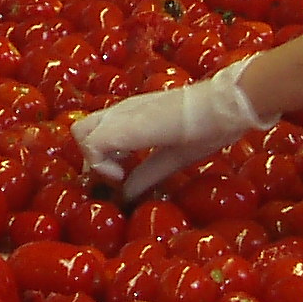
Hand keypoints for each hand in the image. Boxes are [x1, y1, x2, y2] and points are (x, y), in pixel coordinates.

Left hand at [73, 62, 266, 199]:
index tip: (121, 177)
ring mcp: (121, 115)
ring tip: (120, 173)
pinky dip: (100, 163)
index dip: (101, 159)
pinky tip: (122, 174)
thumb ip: (147, 174)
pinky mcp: (124, 125)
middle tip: (117, 176)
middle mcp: (121, 111)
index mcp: (132, 116)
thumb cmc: (207, 127)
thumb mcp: (172, 156)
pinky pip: (91, 143)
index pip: (96, 132)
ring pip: (79, 133)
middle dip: (91, 159)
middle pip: (80, 130)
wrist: (223, 106)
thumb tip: (125, 195)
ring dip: (94, 159)